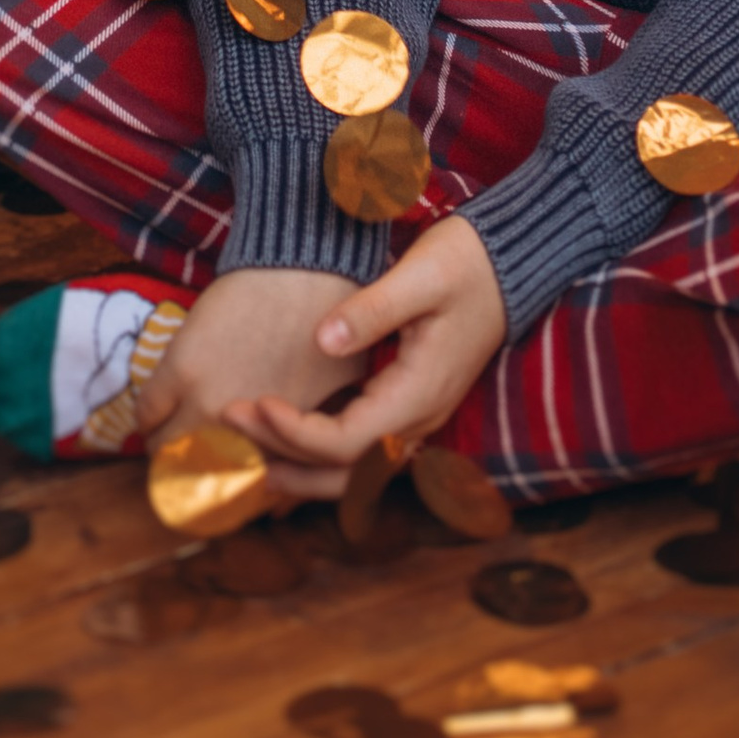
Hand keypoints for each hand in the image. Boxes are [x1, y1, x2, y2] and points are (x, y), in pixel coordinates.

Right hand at [137, 266, 358, 471]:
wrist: (305, 269)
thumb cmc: (328, 331)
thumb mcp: (331, 400)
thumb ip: (302, 443)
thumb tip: (285, 481)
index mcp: (279, 446)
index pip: (240, 494)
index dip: (228, 491)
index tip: (218, 482)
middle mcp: (243, 436)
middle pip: (196, 482)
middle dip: (192, 477)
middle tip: (189, 464)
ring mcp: (207, 402)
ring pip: (164, 452)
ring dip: (164, 450)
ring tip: (170, 440)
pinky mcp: (181, 369)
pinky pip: (146, 412)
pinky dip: (147, 417)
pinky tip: (156, 412)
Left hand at [224, 216, 508, 499]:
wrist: (510, 262)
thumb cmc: (467, 263)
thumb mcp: (421, 275)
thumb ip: (372, 310)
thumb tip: (321, 340)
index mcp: (419, 394)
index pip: (345, 443)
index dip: (294, 433)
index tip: (253, 404)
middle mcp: (419, 419)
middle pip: (344, 474)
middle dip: (284, 462)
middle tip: (228, 434)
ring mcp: (418, 417)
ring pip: (353, 472)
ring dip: (299, 468)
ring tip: (246, 450)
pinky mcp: (411, 406)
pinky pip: (361, 451)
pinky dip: (320, 456)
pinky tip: (286, 441)